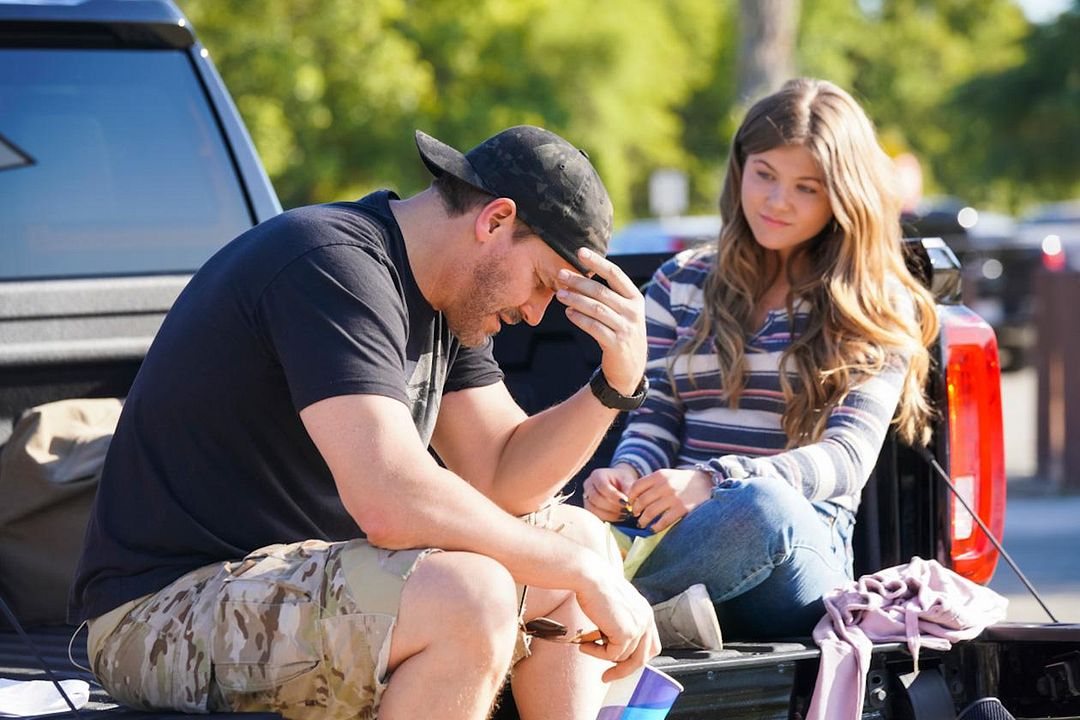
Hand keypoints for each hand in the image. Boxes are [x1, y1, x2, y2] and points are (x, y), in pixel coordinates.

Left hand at [556, 248, 645, 395]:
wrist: (630, 369)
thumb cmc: (621, 334)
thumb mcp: (624, 312)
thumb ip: (610, 295)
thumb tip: (581, 275)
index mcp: (635, 298)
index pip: (615, 274)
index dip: (597, 262)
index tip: (580, 252)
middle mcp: (633, 311)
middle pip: (602, 291)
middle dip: (579, 281)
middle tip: (560, 275)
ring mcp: (626, 328)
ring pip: (596, 308)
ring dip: (576, 300)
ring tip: (559, 294)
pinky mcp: (616, 344)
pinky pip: (594, 327)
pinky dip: (580, 318)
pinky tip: (568, 313)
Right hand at [574, 565, 660, 680]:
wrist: (590, 577)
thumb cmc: (596, 587)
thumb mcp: (615, 605)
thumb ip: (621, 622)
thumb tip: (614, 645)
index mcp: (645, 612)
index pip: (650, 646)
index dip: (636, 658)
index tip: (619, 664)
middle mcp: (646, 619)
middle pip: (641, 658)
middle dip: (623, 670)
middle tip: (607, 676)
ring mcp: (638, 627)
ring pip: (623, 658)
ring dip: (602, 656)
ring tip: (585, 645)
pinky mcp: (626, 633)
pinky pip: (611, 655)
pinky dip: (596, 653)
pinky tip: (584, 644)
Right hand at [583, 464, 638, 521]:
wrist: (619, 483)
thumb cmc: (622, 480)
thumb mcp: (628, 480)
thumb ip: (628, 490)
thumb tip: (629, 503)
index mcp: (597, 475)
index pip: (602, 486)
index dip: (614, 496)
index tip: (626, 503)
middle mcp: (588, 485)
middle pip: (596, 499)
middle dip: (613, 507)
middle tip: (627, 510)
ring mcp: (586, 497)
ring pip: (594, 510)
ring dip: (611, 515)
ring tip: (624, 514)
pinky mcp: (589, 508)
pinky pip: (596, 516)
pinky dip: (609, 518)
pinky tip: (619, 516)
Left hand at [626, 468, 712, 531]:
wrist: (709, 483)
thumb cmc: (686, 481)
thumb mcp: (669, 475)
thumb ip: (654, 483)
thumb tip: (635, 498)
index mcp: (660, 475)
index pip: (637, 486)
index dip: (631, 497)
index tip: (630, 503)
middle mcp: (665, 485)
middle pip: (642, 501)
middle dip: (636, 510)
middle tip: (636, 515)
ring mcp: (674, 498)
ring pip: (650, 512)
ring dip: (643, 520)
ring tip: (642, 524)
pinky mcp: (682, 509)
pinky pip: (663, 521)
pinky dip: (655, 527)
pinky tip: (653, 529)